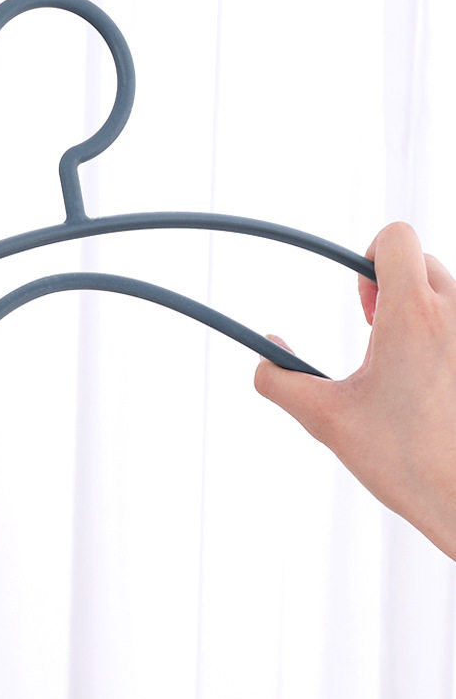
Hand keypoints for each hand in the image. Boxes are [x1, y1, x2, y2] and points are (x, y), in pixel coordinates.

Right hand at [255, 222, 455, 561]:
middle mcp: (453, 315)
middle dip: (391, 284)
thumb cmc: (405, 461)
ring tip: (402, 359)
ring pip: (444, 291)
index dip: (369, 254)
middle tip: (375, 329)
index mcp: (412, 315)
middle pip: (419, 260)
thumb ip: (279, 381)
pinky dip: (440, 335)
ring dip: (419, 309)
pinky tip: (429, 380)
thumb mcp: (326, 419)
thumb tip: (263, 357)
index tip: (363, 298)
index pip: (396, 237)